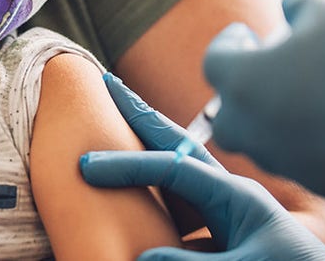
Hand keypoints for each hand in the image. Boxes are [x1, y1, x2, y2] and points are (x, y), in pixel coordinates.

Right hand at [81, 74, 324, 259]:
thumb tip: (144, 256)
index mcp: (238, 198)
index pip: (172, 169)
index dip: (127, 165)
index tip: (86, 166)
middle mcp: (231, 196)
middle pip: (176, 144)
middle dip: (140, 114)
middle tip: (107, 80)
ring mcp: (229, 212)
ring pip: (180, 168)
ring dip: (149, 141)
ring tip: (120, 114)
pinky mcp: (228, 233)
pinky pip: (186, 201)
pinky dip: (160, 180)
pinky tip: (139, 176)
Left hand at [204, 0, 324, 202]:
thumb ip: (298, 6)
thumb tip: (288, 9)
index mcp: (243, 82)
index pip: (214, 61)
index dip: (228, 42)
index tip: (245, 33)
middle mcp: (250, 128)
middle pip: (224, 113)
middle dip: (239, 90)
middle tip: (263, 69)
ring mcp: (280, 160)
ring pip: (257, 140)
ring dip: (268, 116)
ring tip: (300, 92)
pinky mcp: (312, 183)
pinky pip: (293, 159)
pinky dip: (299, 140)